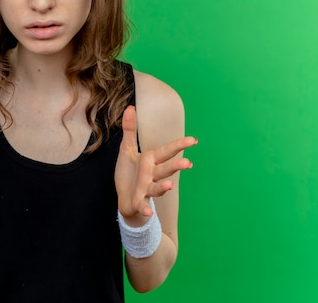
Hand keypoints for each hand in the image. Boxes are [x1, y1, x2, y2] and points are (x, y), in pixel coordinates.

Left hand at [114, 105, 196, 223]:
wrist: (125, 199)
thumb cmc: (129, 173)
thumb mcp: (127, 150)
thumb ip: (130, 130)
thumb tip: (130, 107)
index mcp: (150, 160)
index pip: (167, 151)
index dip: (179, 146)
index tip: (194, 140)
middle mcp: (152, 175)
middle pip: (165, 170)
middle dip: (176, 167)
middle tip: (188, 164)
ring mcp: (146, 190)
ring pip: (157, 188)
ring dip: (163, 188)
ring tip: (170, 186)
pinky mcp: (138, 202)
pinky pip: (143, 206)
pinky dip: (146, 209)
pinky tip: (148, 212)